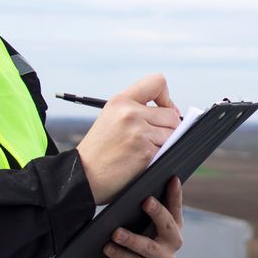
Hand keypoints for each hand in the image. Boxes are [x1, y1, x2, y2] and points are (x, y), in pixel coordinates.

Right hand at [75, 74, 180, 202]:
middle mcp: (130, 113)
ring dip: (165, 143)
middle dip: (168, 128)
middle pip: (171, 114)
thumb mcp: (111, 118)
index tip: (162, 110)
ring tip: (143, 149)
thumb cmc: (99, 150)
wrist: (84, 175)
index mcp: (121, 101)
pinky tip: (142, 160)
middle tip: (153, 138)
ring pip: (172, 133)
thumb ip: (136, 109)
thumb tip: (172, 111)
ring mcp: (138, 132)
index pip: (157, 82)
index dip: (166, 97)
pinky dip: (159, 156)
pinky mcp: (145, 151)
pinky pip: (168, 149)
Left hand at [105, 177, 184, 257]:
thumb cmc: (135, 242)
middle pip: (168, 226)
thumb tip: (134, 184)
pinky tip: (108, 248)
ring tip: (115, 233)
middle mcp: (174, 243)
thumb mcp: (140, 224)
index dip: (176, 194)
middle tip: (145, 201)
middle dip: (157, 213)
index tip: (172, 179)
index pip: (176, 208)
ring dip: (132, 239)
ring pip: (149, 248)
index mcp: (173, 227)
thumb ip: (144, 210)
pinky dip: (121, 256)